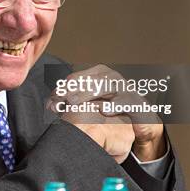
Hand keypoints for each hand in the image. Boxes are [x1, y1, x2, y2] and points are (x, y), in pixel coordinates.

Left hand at [48, 64, 165, 161]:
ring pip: (103, 86)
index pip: (75, 78)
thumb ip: (71, 102)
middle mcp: (110, 76)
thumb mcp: (90, 103)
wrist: (140, 117)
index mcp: (98, 73)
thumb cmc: (111, 107)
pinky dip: (115, 105)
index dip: (61, 89)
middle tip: (57, 102)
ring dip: (86, 94)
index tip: (51, 102)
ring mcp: (124, 86)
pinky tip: (104, 110)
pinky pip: (125, 101)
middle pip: (86, 81)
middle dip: (69, 91)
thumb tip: (50, 106)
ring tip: (73, 103)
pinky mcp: (136, 100)